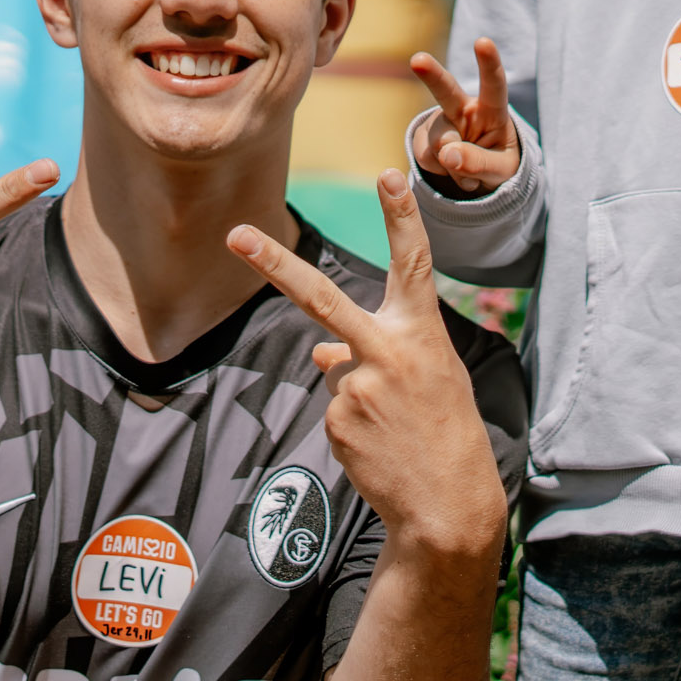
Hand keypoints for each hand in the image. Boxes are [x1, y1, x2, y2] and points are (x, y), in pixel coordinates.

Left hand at [227, 171, 504, 557]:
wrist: (446, 505)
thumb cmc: (446, 434)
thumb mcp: (429, 378)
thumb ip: (377, 350)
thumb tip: (321, 351)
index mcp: (423, 333)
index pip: (412, 264)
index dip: (401, 218)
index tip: (390, 174)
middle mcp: (386, 351)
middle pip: (319, 296)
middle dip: (271, 262)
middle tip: (234, 234)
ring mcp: (354, 385)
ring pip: (335, 365)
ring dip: (358, 391)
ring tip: (394, 426)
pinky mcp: (334, 418)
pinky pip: (333, 402)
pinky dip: (351, 420)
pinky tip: (379, 444)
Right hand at [409, 38, 520, 194]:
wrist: (480, 178)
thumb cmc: (498, 163)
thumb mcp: (501, 169)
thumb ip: (479, 162)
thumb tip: (447, 154)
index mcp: (491, 110)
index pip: (493, 85)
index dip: (489, 63)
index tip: (483, 42)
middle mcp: (463, 109)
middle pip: (446, 90)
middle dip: (432, 74)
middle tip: (418, 60)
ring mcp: (440, 123)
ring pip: (439, 142)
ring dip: (454, 166)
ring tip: (469, 176)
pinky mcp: (423, 139)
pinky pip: (426, 158)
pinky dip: (441, 172)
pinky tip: (452, 172)